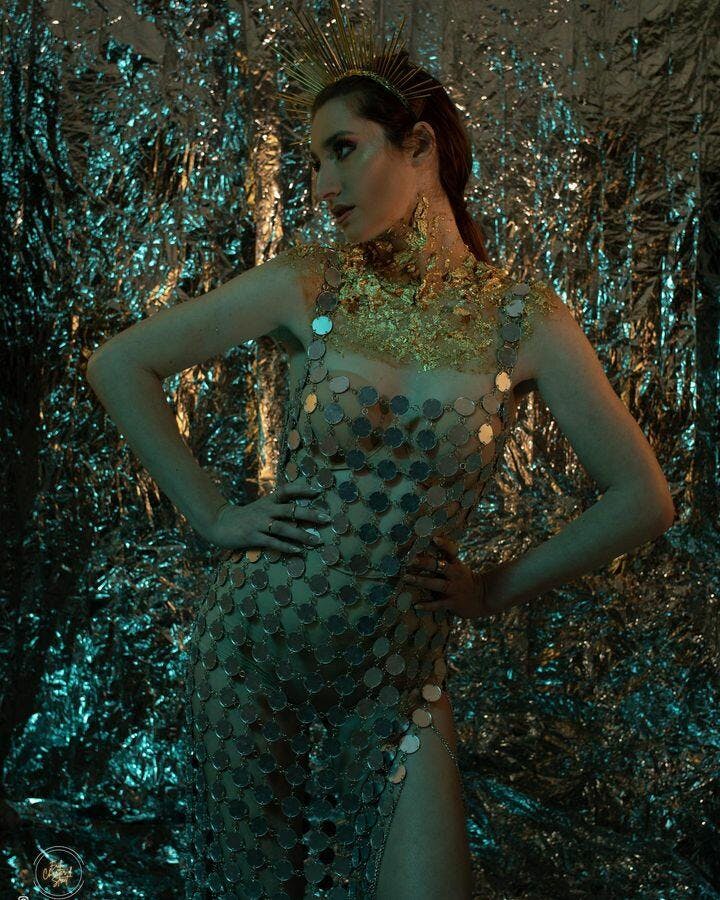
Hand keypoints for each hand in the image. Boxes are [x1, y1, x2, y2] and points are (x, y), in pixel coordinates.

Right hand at [204, 482, 331, 552]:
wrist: (219, 524)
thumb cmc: (245, 517)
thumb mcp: (261, 507)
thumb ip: (277, 507)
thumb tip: (300, 512)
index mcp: (268, 501)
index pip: (287, 490)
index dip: (302, 489)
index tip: (318, 491)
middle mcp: (265, 510)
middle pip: (291, 510)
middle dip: (310, 514)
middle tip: (327, 519)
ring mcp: (258, 523)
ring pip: (284, 528)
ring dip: (302, 535)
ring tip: (317, 541)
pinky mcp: (252, 537)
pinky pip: (272, 542)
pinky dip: (286, 547)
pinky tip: (298, 551)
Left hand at [403, 535, 495, 618]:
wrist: (484, 599)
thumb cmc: (466, 581)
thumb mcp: (460, 568)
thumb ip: (446, 561)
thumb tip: (429, 547)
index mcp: (457, 565)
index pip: (452, 551)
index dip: (444, 544)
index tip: (434, 538)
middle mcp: (455, 575)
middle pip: (440, 567)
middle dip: (425, 563)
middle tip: (411, 560)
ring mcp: (454, 589)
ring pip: (436, 584)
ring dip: (420, 581)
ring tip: (407, 578)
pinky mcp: (453, 603)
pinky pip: (438, 605)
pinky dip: (427, 606)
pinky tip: (416, 605)